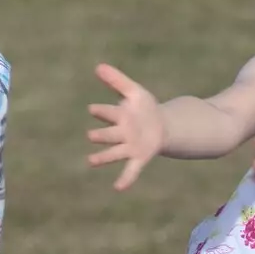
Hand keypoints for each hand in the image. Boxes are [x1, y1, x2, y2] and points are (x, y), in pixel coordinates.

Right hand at [86, 63, 164, 189]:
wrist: (163, 125)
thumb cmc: (144, 108)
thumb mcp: (134, 91)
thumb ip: (117, 80)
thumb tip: (98, 66)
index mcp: (119, 116)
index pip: (109, 113)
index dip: (102, 111)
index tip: (93, 110)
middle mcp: (121, 133)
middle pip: (109, 135)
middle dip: (101, 136)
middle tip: (91, 136)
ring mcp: (129, 147)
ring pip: (114, 153)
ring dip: (103, 158)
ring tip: (91, 161)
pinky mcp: (139, 158)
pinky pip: (131, 170)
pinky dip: (125, 179)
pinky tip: (118, 188)